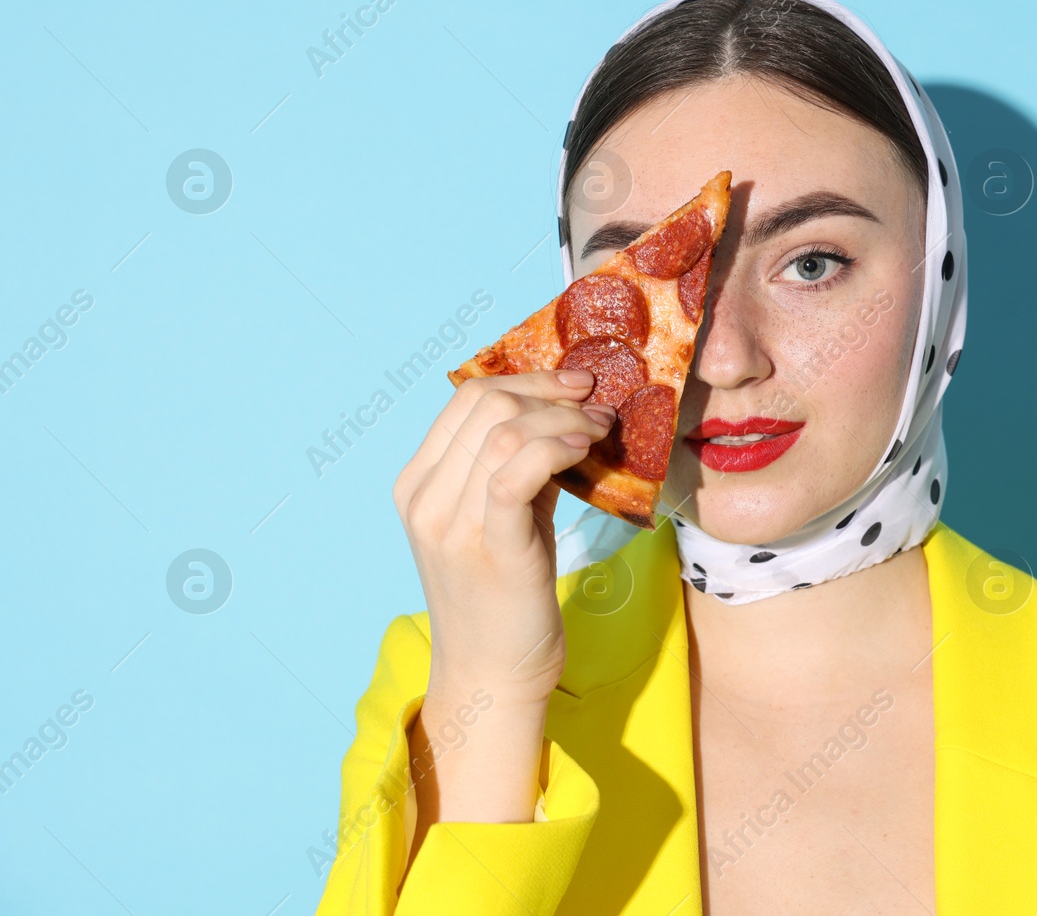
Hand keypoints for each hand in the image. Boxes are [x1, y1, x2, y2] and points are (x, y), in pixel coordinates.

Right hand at [393, 368, 614, 705]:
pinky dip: (555, 447)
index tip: (576, 384)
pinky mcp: (487, 545)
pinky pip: (515, 471)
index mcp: (418, 481)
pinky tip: (585, 450)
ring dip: (564, 418)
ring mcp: (449, 521)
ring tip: (601, 430)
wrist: (492, 674)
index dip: (529, 378)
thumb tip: (570, 414)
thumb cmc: (506, 596)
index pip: (468, 396)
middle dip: (553, 393)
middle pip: (487, 403)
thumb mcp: (506, 517)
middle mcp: (424, 496)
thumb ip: (521, 466)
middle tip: (598, 407)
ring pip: (504, 430)